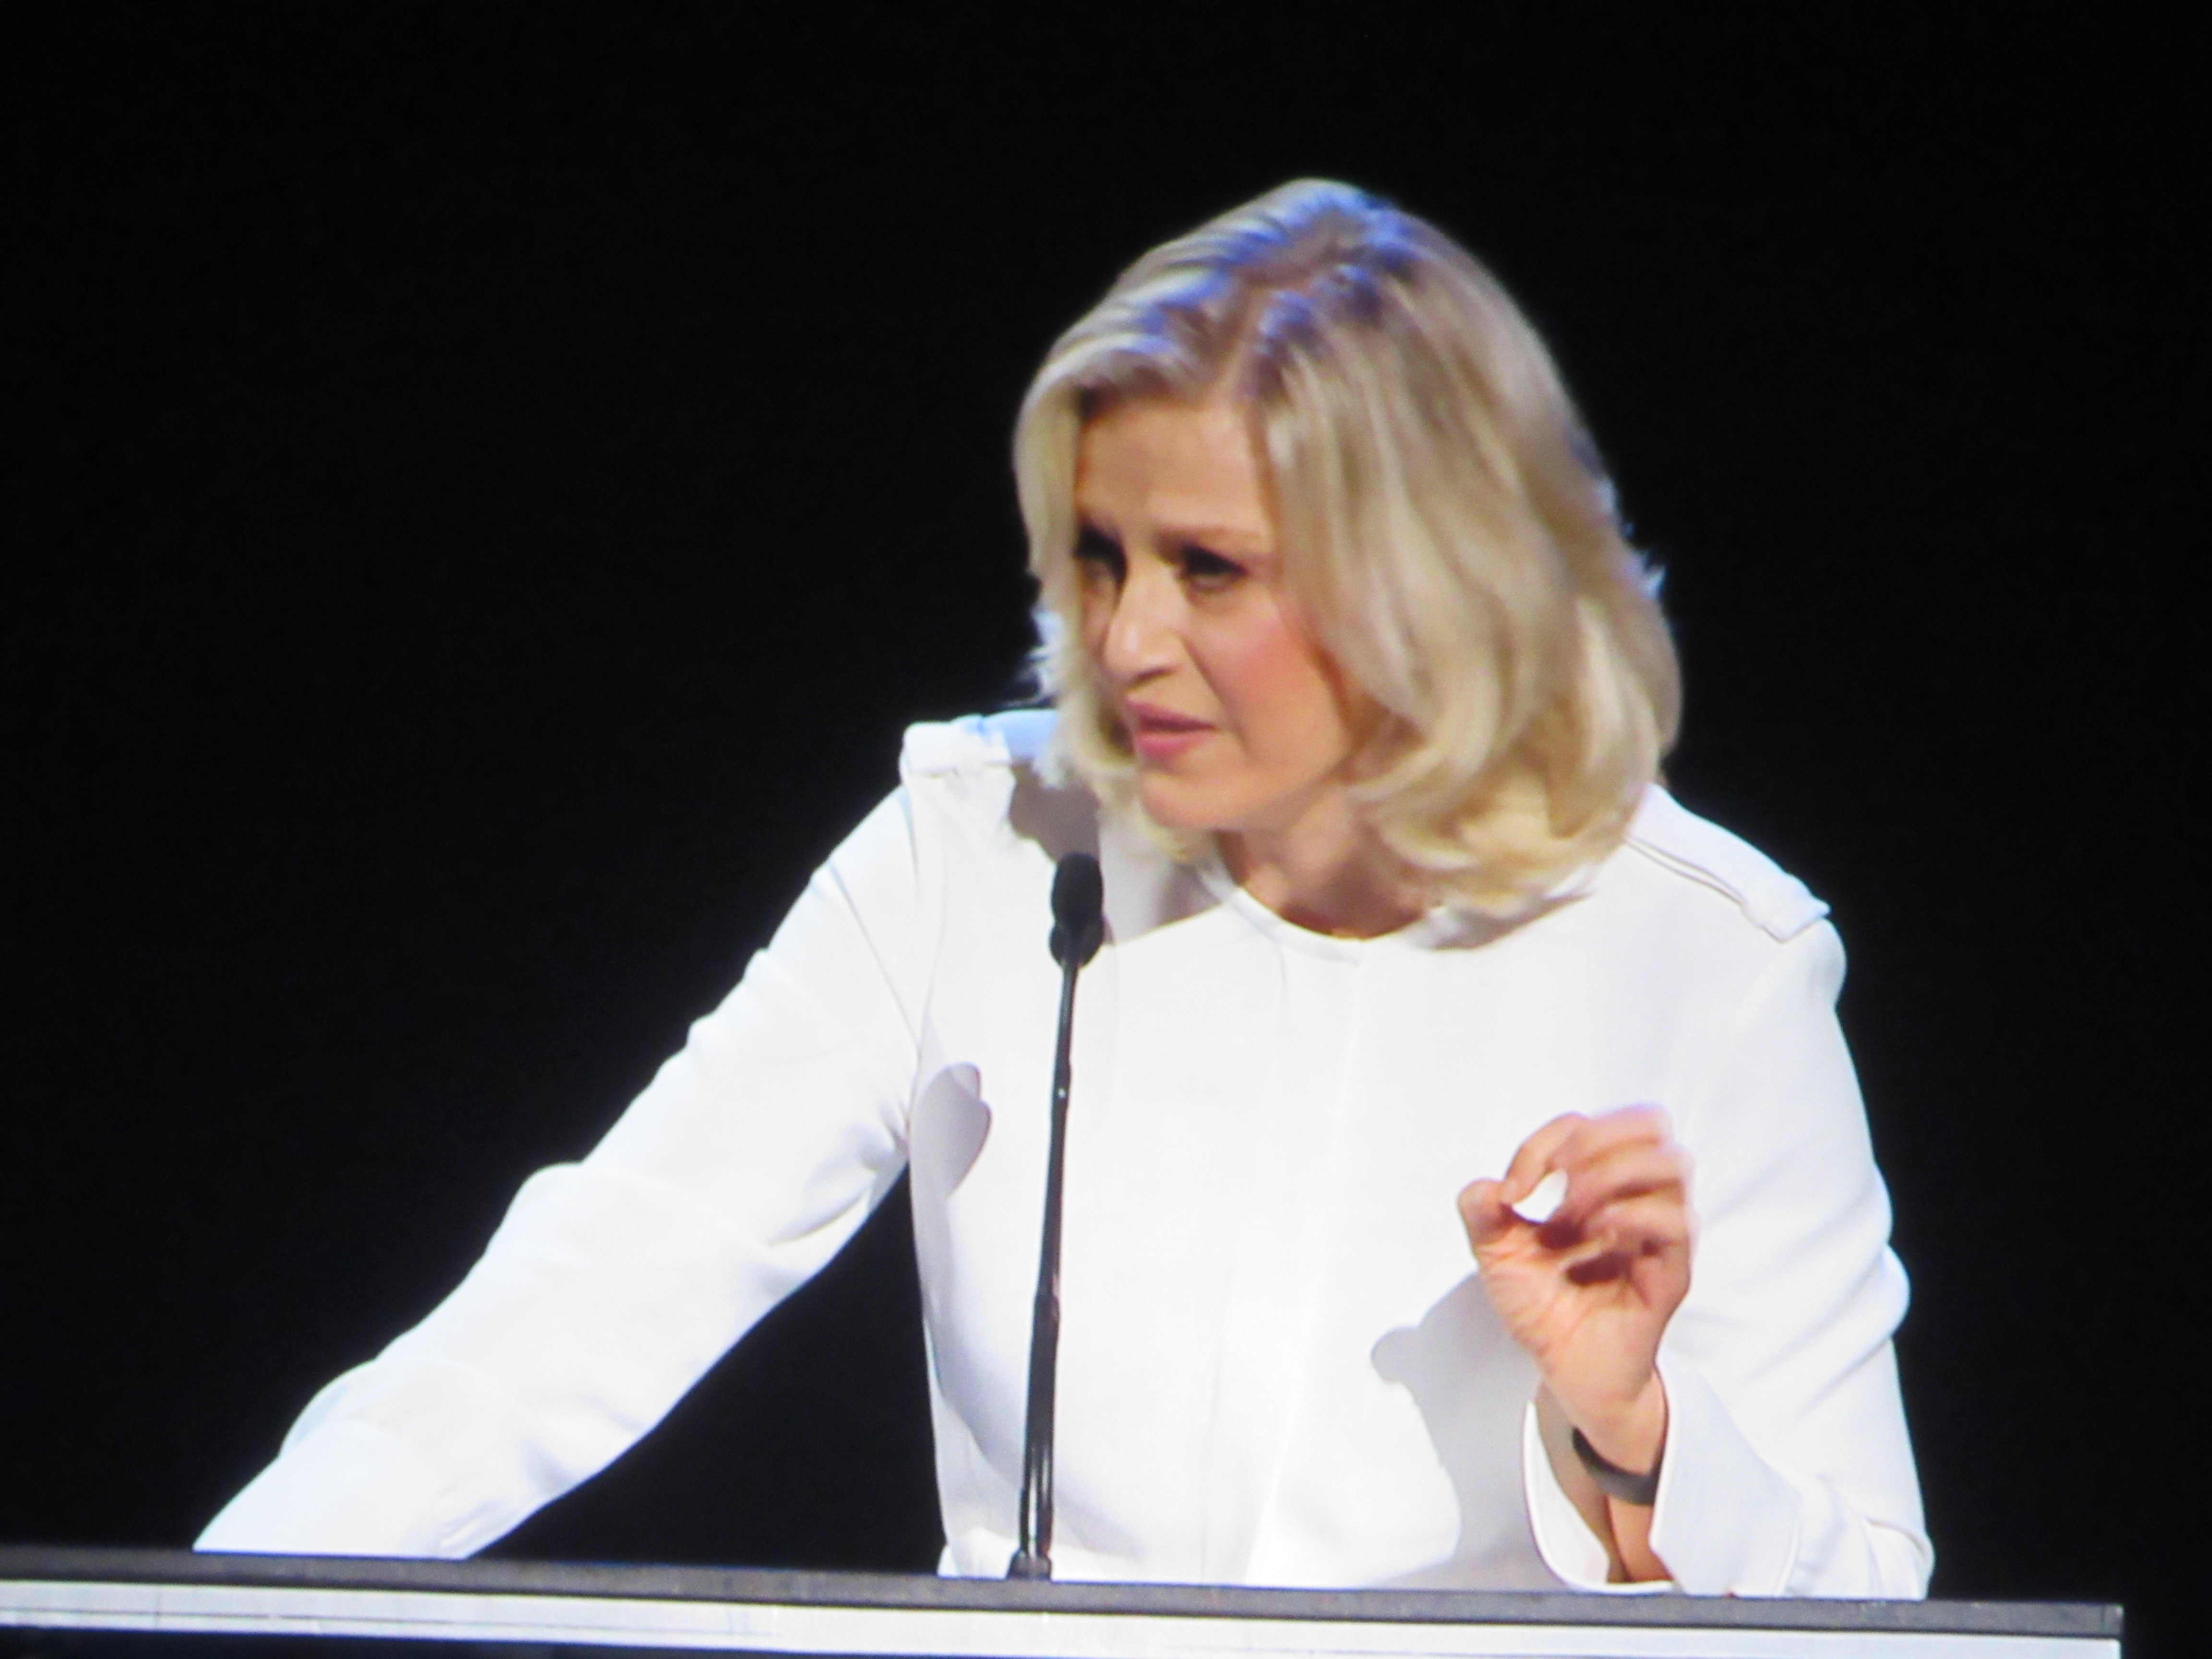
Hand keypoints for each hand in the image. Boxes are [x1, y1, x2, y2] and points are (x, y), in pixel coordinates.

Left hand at [1457, 1107, 1691, 1474]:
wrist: (1564, 1373)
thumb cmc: (1541, 1308)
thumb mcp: (1496, 1255)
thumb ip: (1481, 1212)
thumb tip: (1487, 1186)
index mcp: (1593, 1187)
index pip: (1588, 1127)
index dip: (1546, 1143)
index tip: (1512, 1190)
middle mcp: (1631, 1201)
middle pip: (1649, 1125)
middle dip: (1598, 1138)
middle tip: (1562, 1175)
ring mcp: (1654, 1235)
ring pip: (1671, 1166)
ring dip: (1616, 1173)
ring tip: (1578, 1208)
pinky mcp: (1669, 1272)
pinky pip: (1675, 1223)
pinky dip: (1633, 1215)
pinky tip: (1600, 1233)